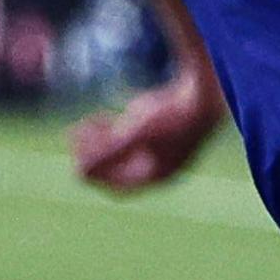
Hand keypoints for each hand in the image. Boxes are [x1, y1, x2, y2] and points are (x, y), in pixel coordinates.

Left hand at [69, 69, 226, 192]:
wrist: (205, 92)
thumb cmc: (171, 115)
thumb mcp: (134, 134)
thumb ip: (107, 153)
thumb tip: (77, 174)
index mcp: (158, 175)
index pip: (119, 187)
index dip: (95, 177)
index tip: (75, 162)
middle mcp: (162, 166)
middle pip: (121, 169)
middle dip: (96, 155)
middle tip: (74, 136)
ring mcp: (166, 148)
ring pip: (126, 152)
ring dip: (103, 140)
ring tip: (86, 123)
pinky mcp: (167, 130)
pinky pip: (136, 137)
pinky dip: (118, 129)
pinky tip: (106, 115)